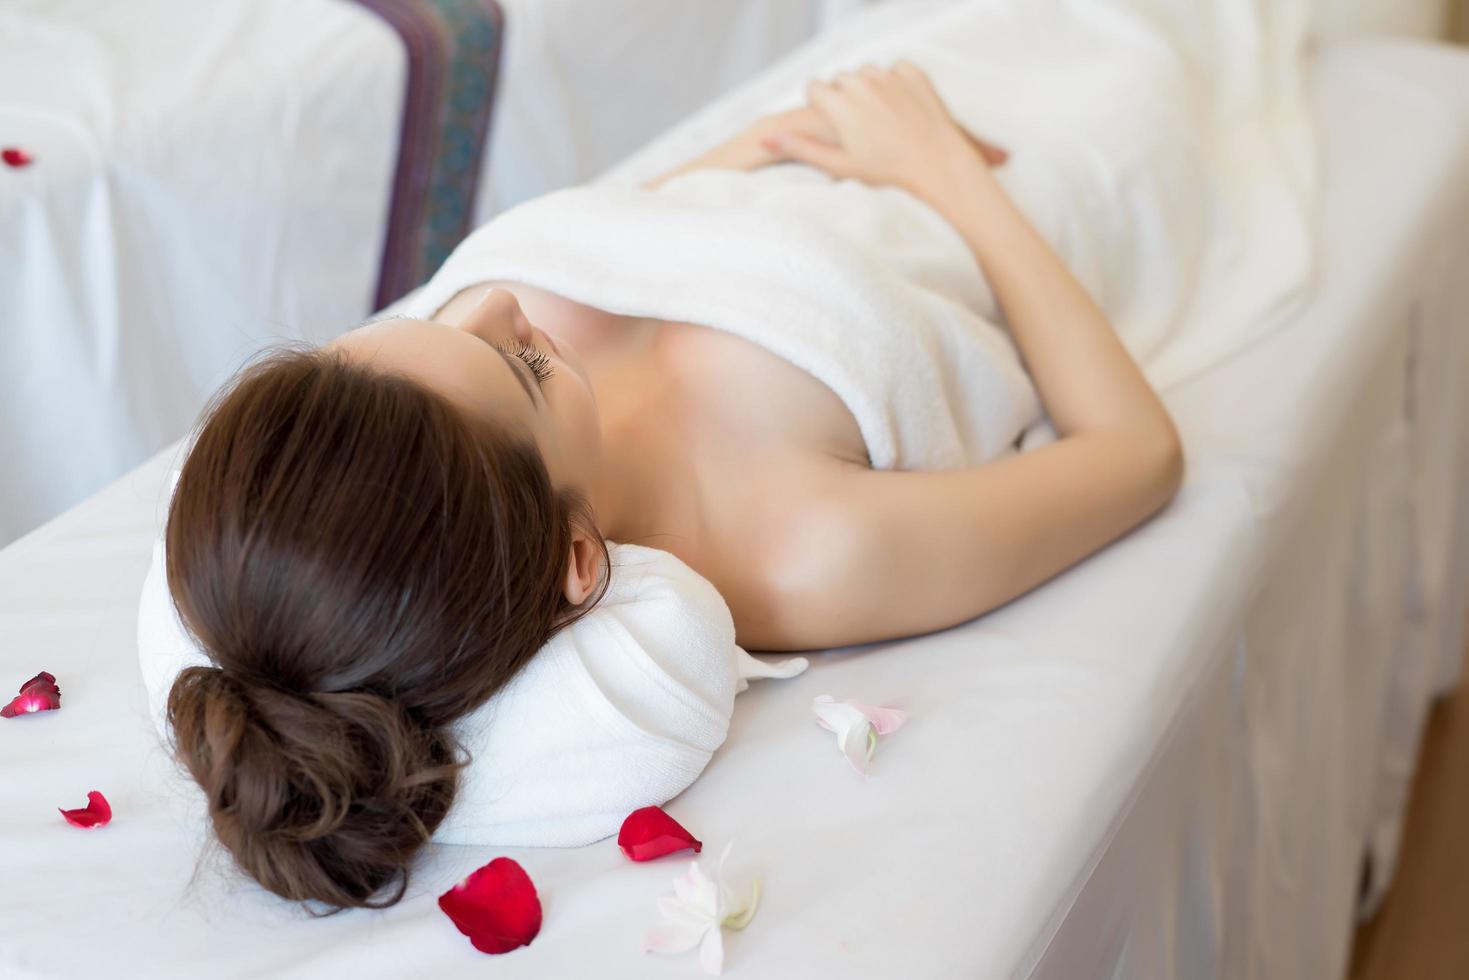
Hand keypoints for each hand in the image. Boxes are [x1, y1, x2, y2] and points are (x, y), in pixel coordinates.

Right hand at [760, 61, 1007, 200]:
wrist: (939, 166)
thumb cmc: (886, 173)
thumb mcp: (838, 166)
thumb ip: (801, 147)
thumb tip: (764, 138)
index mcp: (839, 104)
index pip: (814, 87)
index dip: (822, 107)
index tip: (837, 129)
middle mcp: (861, 82)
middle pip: (840, 79)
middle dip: (844, 97)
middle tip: (861, 129)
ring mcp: (889, 75)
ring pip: (866, 72)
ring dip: (869, 88)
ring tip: (882, 120)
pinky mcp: (913, 73)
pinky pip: (895, 70)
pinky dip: (896, 84)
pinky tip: (903, 110)